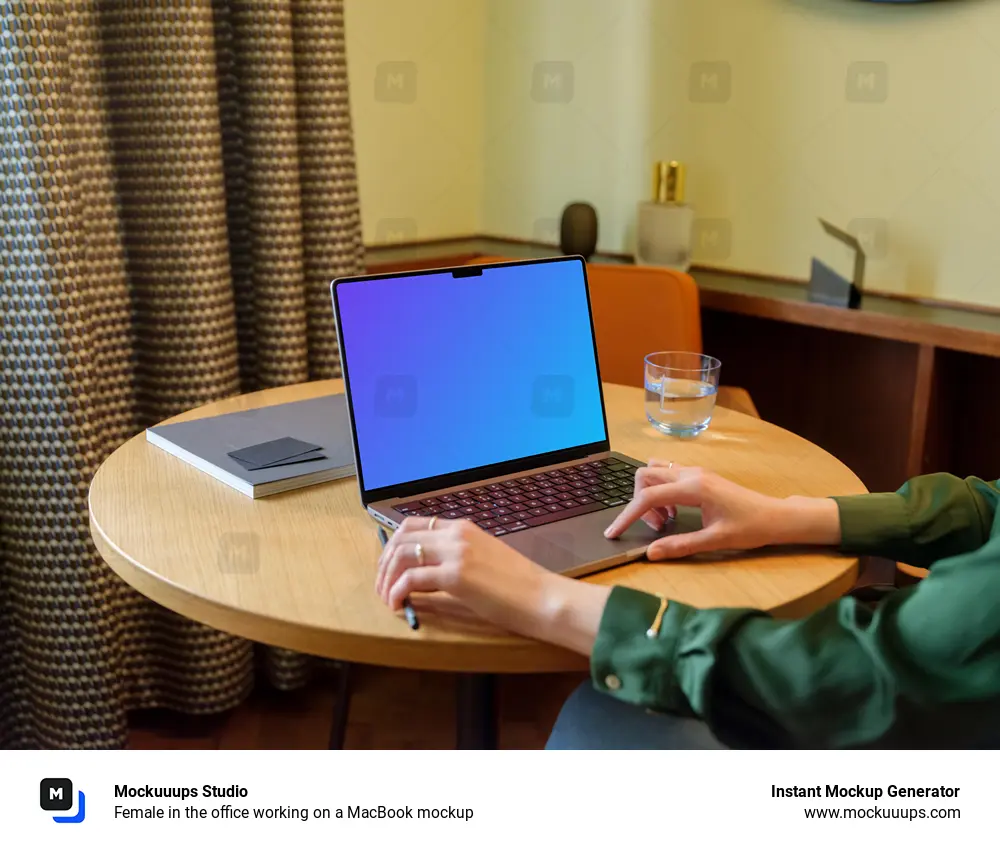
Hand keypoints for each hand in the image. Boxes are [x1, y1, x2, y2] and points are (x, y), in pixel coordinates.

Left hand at [376, 517, 554, 635]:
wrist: (542, 597)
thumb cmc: (519, 585)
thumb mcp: (485, 560)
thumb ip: (457, 558)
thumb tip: (427, 574)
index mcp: (463, 528)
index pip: (414, 524)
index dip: (394, 544)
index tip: (388, 565)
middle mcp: (456, 534)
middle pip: (401, 539)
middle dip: (384, 563)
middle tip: (381, 586)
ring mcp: (456, 553)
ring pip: (401, 556)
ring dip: (386, 579)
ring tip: (387, 598)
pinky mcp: (455, 576)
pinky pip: (410, 580)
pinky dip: (396, 592)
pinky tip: (398, 605)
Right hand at [604, 462, 840, 559]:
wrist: (775, 516)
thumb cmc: (751, 528)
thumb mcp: (715, 541)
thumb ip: (680, 546)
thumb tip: (651, 554)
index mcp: (694, 487)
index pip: (648, 497)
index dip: (627, 516)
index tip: (614, 533)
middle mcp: (691, 473)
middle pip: (645, 475)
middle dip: (640, 502)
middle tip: (657, 527)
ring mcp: (695, 471)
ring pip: (655, 471)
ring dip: (650, 494)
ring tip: (666, 520)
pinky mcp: (698, 476)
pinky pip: (667, 475)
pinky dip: (661, 492)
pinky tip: (674, 512)